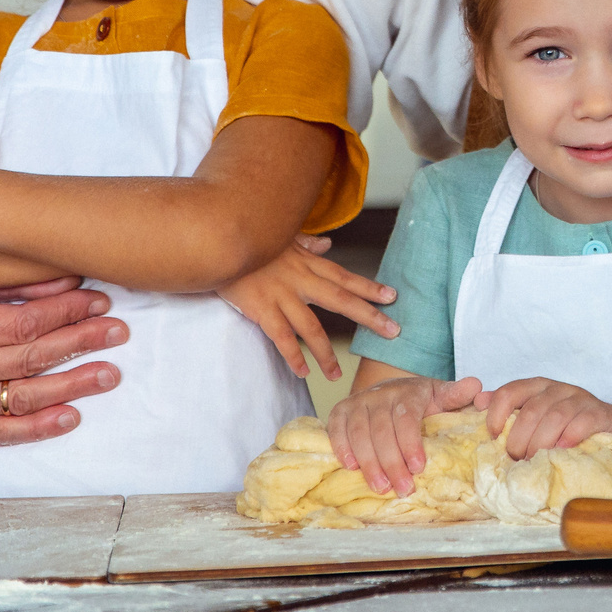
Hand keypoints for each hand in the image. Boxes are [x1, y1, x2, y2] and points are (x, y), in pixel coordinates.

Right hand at [0, 276, 126, 446]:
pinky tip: (71, 416)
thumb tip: (71, 278)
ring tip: (110, 374)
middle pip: (30, 358)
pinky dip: (37, 427)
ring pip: (22, 396)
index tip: (101, 301)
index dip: (67, 312)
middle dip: (81, 343)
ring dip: (73, 386)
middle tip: (119, 332)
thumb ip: (12, 284)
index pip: (24, 324)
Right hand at [217, 244, 397, 381]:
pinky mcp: (260, 309)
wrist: (218, 240)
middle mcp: (300, 280)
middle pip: (341, 300)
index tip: (393, 297)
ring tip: (337, 373)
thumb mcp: (283, 238)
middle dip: (369, 316)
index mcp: (307, 263)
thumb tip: (328, 245)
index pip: (345, 277)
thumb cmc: (251, 240)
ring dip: (326, 352)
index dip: (369, 287)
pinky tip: (302, 372)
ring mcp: (281, 295)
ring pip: (311, 327)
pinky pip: (280, 337)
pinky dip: (292, 356)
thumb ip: (307, 244)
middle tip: (393, 331)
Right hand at [327, 373, 483, 495]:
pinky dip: (341, 447)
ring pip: (359, 433)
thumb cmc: (420, 400)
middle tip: (402, 488)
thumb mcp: (442, 396)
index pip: (406, 417)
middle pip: (382, 430)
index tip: (418, 467)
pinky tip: (350, 466)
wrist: (390, 388)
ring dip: (369, 462)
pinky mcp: (340, 410)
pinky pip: (336, 429)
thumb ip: (458, 396)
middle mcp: (381, 394)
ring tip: (381, 487)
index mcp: (409, 392)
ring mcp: (359, 401)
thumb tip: (479, 389)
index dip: (410, 443)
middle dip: (392, 462)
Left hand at [477, 377, 611, 457]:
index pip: (510, 392)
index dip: (497, 414)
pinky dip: (570, 436)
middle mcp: (558, 389)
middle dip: (519, 439)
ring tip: (535, 460)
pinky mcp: (601, 413)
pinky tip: (562, 449)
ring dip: (541, 442)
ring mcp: (581, 399)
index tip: (493, 436)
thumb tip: (478, 402)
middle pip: (531, 410)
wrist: (607, 427)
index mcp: (536, 387)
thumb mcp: (534, 416)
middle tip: (516, 459)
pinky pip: (583, 421)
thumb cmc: (564, 426)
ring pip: (555, 416)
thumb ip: (507, 409)